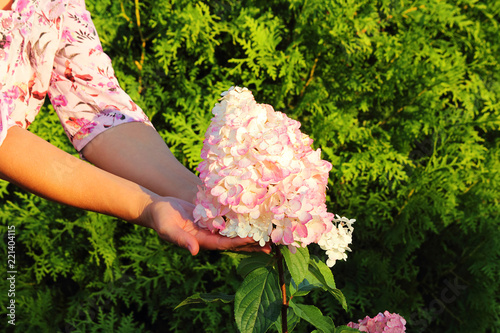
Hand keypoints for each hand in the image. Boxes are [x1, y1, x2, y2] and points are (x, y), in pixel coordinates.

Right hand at [146, 197, 271, 254]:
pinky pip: (229, 218)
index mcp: (202, 241)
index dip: (240, 243)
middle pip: (235, 241)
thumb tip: (194, 252)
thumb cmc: (161, 219)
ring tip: (271, 233)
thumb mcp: (168, 229)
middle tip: (273, 245)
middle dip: (252, 243)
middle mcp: (210, 236)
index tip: (255, 240)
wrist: (157, 208)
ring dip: (251, 232)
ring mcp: (212, 226)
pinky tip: (255, 216)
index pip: (225, 244)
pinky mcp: (212, 216)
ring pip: (235, 231)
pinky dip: (242, 219)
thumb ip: (181, 240)